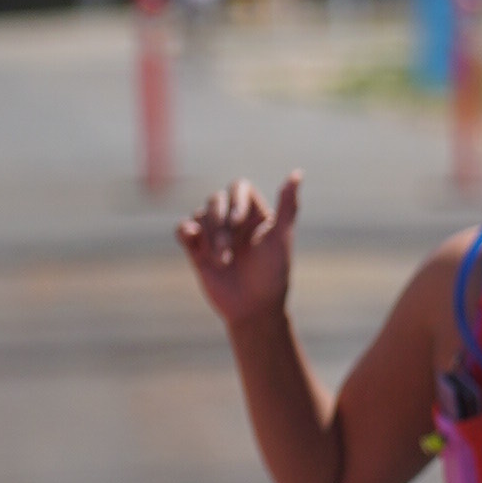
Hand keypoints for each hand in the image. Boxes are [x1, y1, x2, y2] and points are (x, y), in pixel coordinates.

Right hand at [179, 171, 300, 329]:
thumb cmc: (272, 274)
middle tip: (230, 253)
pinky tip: (192, 240)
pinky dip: (185, 230)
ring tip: (223, 261)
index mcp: (255, 213)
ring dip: (209, 235)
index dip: (235, 200)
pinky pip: (183, 228)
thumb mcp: (280, 238)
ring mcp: (214, 234)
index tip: (238, 221)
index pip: (238, 187)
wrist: (253, 309)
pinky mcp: (197, 249)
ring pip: (200, 214)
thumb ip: (288, 206)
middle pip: (215, 199)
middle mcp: (233, 220)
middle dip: (220, 224)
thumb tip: (298, 173)